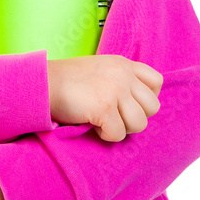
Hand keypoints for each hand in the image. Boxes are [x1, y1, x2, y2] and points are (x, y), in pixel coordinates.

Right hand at [47, 55, 162, 141]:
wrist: (42, 83)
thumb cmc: (66, 81)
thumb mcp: (99, 69)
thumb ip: (119, 79)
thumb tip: (135, 104)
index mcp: (123, 64)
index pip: (156, 82)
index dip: (145, 99)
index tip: (127, 104)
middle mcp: (123, 74)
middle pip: (152, 107)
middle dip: (135, 117)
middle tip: (114, 117)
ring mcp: (115, 90)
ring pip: (139, 123)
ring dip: (122, 128)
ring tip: (103, 122)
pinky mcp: (104, 107)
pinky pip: (118, 134)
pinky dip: (106, 135)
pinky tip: (92, 125)